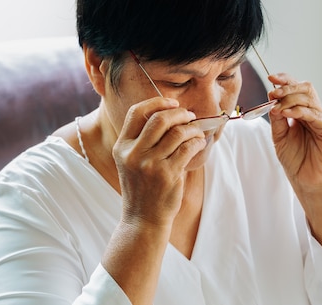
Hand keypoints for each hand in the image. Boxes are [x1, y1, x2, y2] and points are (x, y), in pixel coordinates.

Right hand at [112, 97, 206, 228]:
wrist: (143, 219)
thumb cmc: (142, 187)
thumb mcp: (131, 162)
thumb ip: (143, 139)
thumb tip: (171, 113)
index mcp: (122, 147)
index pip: (136, 113)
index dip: (157, 102)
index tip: (173, 103)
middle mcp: (133, 154)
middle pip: (159, 119)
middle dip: (179, 113)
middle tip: (189, 116)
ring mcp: (150, 164)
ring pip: (177, 133)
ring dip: (192, 128)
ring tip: (197, 132)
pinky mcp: (167, 174)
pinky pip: (187, 148)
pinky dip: (197, 142)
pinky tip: (199, 143)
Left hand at [267, 73, 321, 194]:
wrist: (308, 182)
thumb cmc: (296, 161)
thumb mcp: (280, 136)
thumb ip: (277, 118)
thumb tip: (271, 99)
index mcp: (305, 112)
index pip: (297, 89)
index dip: (286, 80)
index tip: (271, 78)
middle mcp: (317, 113)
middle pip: (305, 88)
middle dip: (287, 87)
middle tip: (272, 92)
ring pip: (309, 98)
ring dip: (290, 99)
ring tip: (276, 106)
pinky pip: (315, 114)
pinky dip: (299, 111)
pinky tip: (287, 114)